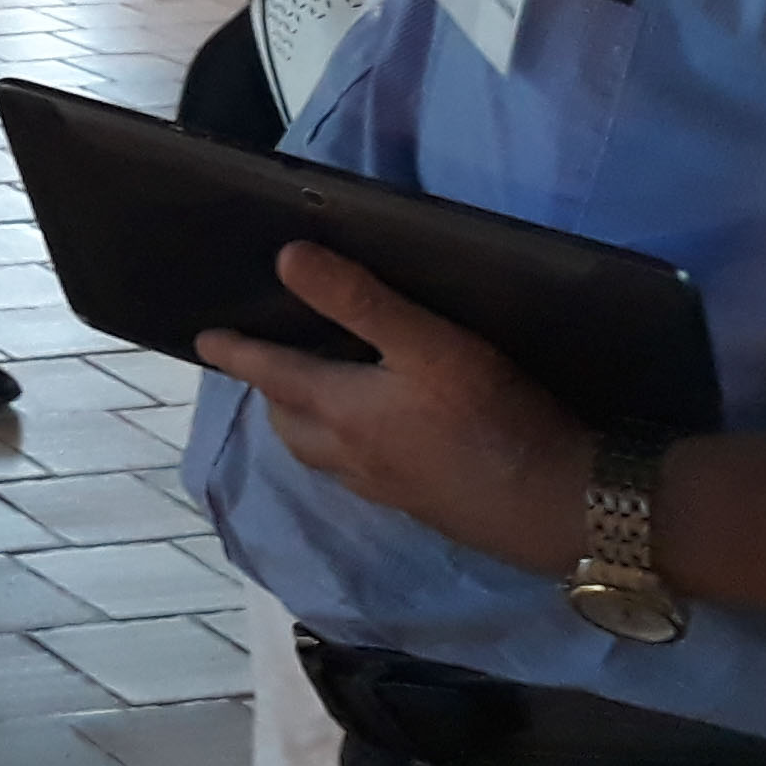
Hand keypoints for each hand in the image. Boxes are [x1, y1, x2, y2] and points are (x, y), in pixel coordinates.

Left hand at [197, 241, 592, 576]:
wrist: (562, 508)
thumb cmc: (493, 417)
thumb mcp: (428, 343)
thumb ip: (359, 301)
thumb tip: (286, 258)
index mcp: (340, 412)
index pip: (271, 374)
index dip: (237, 353)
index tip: (203, 341)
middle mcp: (351, 456)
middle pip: (288, 422)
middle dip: (270, 392)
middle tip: (266, 365)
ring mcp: (387, 488)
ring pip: (321, 455)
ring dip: (304, 426)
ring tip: (314, 399)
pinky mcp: (423, 506)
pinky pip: (359, 476)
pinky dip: (345, 452)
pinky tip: (378, 441)